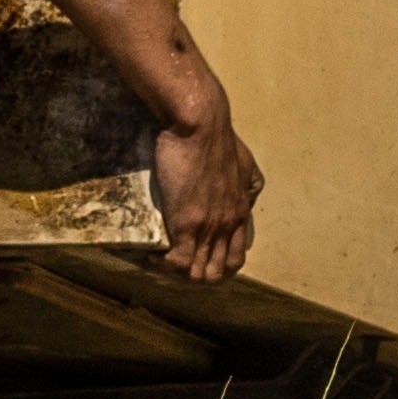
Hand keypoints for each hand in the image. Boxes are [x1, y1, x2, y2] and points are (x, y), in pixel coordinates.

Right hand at [144, 97, 260, 287]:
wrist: (200, 123)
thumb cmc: (216, 136)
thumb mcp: (244, 164)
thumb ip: (246, 183)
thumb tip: (246, 191)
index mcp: (240, 212)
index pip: (236, 259)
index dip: (217, 268)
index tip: (198, 260)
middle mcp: (228, 224)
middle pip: (217, 273)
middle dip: (195, 275)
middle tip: (174, 264)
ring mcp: (209, 227)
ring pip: (197, 274)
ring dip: (177, 274)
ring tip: (160, 261)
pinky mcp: (187, 224)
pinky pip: (177, 263)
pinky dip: (162, 266)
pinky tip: (151, 255)